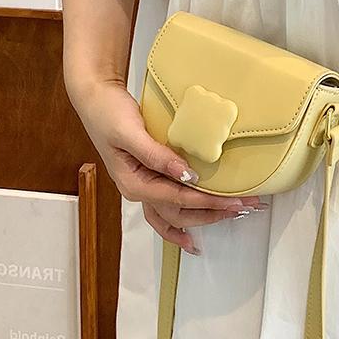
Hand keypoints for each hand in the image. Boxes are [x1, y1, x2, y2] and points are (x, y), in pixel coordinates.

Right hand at [86, 77, 264, 256]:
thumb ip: (157, 155)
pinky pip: (167, 210)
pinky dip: (180, 226)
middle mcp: (140, 192)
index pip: (179, 198)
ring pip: (175, 216)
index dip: (207, 201)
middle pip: (181, 214)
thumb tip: (187, 174)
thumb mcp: (130, 132)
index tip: (233, 201)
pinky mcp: (148, 180)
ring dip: (203, 220)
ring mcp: (144, 188)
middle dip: (213, 213)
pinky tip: (193, 238)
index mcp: (135, 184)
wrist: (94, 99)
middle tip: (243, 209)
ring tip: (229, 219)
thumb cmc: (108, 113)